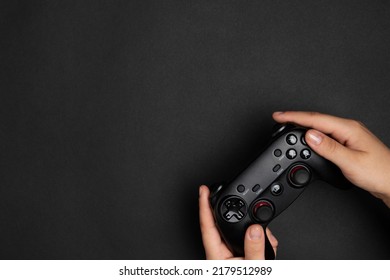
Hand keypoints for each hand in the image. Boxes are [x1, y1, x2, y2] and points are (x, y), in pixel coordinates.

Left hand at [199, 185, 277, 258]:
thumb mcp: (251, 267)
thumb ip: (253, 249)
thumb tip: (254, 229)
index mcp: (216, 255)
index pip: (207, 224)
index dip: (204, 204)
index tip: (204, 189)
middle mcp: (221, 253)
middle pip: (222, 223)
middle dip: (233, 209)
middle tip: (237, 195)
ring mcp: (231, 254)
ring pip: (237, 230)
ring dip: (252, 226)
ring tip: (263, 229)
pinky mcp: (240, 256)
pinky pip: (247, 239)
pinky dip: (259, 237)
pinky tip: (267, 241)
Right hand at [273, 111, 389, 206]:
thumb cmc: (379, 173)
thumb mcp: (351, 162)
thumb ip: (329, 148)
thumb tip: (310, 136)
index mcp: (348, 128)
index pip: (315, 119)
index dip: (294, 117)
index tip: (279, 116)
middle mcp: (348, 129)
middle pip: (316, 119)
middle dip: (295, 118)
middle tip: (278, 118)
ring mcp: (347, 135)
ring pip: (319, 126)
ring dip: (302, 125)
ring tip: (287, 125)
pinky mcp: (346, 143)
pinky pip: (324, 135)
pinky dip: (311, 134)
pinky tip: (306, 137)